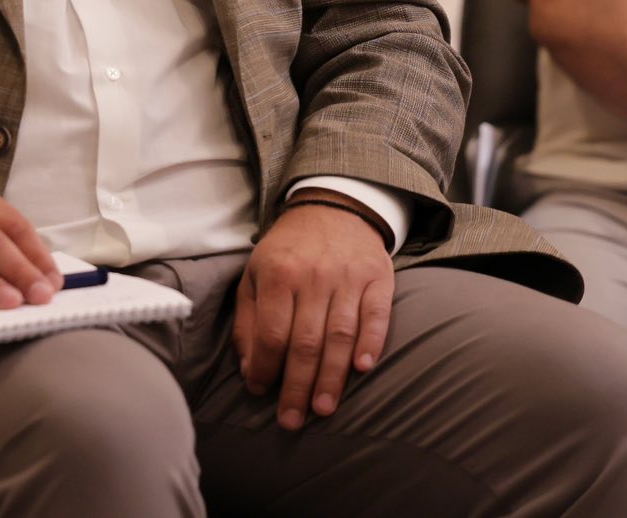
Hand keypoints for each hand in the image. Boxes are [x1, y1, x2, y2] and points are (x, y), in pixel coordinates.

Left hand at [232, 199, 392, 430]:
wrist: (333, 208)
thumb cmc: (288, 250)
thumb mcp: (255, 274)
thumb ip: (248, 321)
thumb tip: (249, 370)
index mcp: (278, 273)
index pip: (271, 332)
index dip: (264, 367)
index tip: (261, 392)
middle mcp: (314, 275)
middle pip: (305, 341)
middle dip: (297, 386)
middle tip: (292, 420)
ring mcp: (348, 276)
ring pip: (340, 334)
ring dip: (332, 376)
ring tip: (323, 409)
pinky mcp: (378, 277)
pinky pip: (377, 315)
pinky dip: (371, 342)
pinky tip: (363, 368)